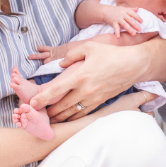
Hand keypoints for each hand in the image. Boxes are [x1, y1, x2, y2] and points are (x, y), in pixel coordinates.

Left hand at [28, 41, 144, 122]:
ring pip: (72, 112)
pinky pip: (84, 113)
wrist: (133, 65)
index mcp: (80, 76)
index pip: (56, 90)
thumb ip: (72, 54)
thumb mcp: (89, 47)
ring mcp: (93, 98)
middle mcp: (85, 90)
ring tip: (51, 119)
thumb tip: (61, 64)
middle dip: (49, 111)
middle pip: (62, 106)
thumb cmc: (111, 54)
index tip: (32, 103)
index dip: (42, 98)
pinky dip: (74, 117)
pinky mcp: (100, 102)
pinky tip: (68, 118)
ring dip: (60, 117)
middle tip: (39, 114)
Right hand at [101, 5, 142, 37]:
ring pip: (124, 24)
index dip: (138, 17)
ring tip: (134, 34)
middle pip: (130, 20)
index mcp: (125, 10)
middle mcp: (122, 14)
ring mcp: (118, 19)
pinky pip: (116, 28)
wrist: (106, 11)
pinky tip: (118, 37)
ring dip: (129, 29)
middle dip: (135, 25)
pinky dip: (117, 33)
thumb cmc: (117, 10)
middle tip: (140, 30)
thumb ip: (131, 9)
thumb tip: (138, 8)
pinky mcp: (113, 22)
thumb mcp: (124, 8)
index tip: (142, 22)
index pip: (133, 13)